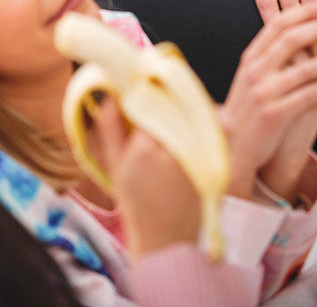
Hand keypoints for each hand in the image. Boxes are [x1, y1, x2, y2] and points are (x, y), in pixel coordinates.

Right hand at [88, 98, 199, 257]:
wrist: (166, 237)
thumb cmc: (136, 202)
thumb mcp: (115, 166)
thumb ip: (110, 129)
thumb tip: (109, 97)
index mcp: (145, 148)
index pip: (150, 102)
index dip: (147, 88)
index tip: (143, 81)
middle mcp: (172, 149)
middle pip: (172, 105)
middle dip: (164, 94)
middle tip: (157, 87)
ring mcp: (194, 156)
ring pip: (190, 115)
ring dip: (181, 105)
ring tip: (171, 105)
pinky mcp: (209, 162)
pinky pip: (204, 130)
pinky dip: (197, 121)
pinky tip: (186, 124)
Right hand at [219, 3, 316, 199]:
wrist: (231, 145)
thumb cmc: (248, 110)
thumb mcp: (253, 78)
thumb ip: (270, 57)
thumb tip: (296, 36)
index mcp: (251, 58)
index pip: (277, 24)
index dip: (304, 11)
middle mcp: (255, 71)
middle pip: (291, 38)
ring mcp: (264, 92)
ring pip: (306, 68)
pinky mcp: (274, 114)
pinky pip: (308, 96)